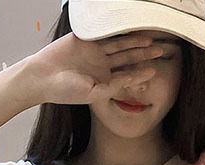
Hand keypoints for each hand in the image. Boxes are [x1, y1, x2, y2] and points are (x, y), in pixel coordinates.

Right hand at [23, 31, 164, 106]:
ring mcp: (95, 51)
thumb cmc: (65, 91)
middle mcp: (102, 65)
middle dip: (144, 55)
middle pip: (127, 58)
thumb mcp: (93, 93)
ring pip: (119, 45)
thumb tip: (130, 80)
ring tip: (150, 41)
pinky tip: (130, 30)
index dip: (141, 73)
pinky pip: (105, 34)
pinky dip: (117, 32)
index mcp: (104, 80)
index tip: (155, 71)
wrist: (43, 77)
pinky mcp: (86, 40)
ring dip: (135, 43)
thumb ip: (112, 87)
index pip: (127, 76)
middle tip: (161, 51)